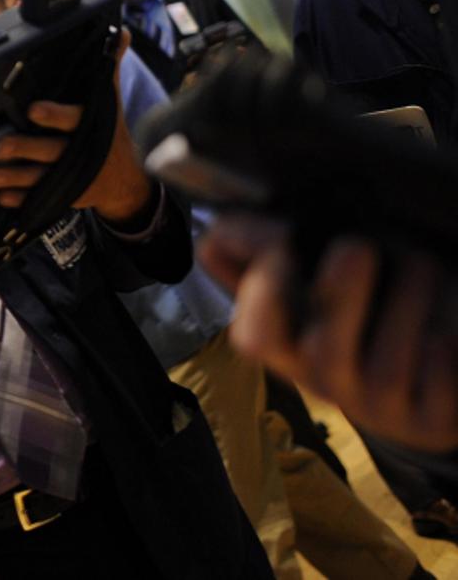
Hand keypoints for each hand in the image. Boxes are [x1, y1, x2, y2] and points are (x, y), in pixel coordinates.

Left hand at [0, 29, 151, 222]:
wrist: (124, 178)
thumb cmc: (109, 130)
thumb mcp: (111, 100)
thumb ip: (109, 67)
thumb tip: (121, 33)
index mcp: (91, 125)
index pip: (73, 118)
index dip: (54, 115)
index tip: (33, 110)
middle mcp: (79, 152)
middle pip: (50, 151)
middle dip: (24, 148)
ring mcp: (69, 176)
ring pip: (39, 178)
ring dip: (14, 177)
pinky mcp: (61, 195)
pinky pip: (37, 199)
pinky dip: (18, 199)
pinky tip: (0, 197)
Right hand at [201, 214, 457, 452]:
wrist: (433, 378)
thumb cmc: (369, 312)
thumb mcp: (313, 281)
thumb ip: (262, 253)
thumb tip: (217, 232)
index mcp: (290, 348)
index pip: (254, 336)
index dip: (262, 292)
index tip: (281, 246)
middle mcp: (328, 382)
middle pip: (322, 349)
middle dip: (341, 291)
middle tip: (358, 247)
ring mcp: (381, 406)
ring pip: (389, 360)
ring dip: (409, 297)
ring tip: (421, 266)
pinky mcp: (434, 420)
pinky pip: (439, 377)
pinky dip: (445, 343)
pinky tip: (445, 326)